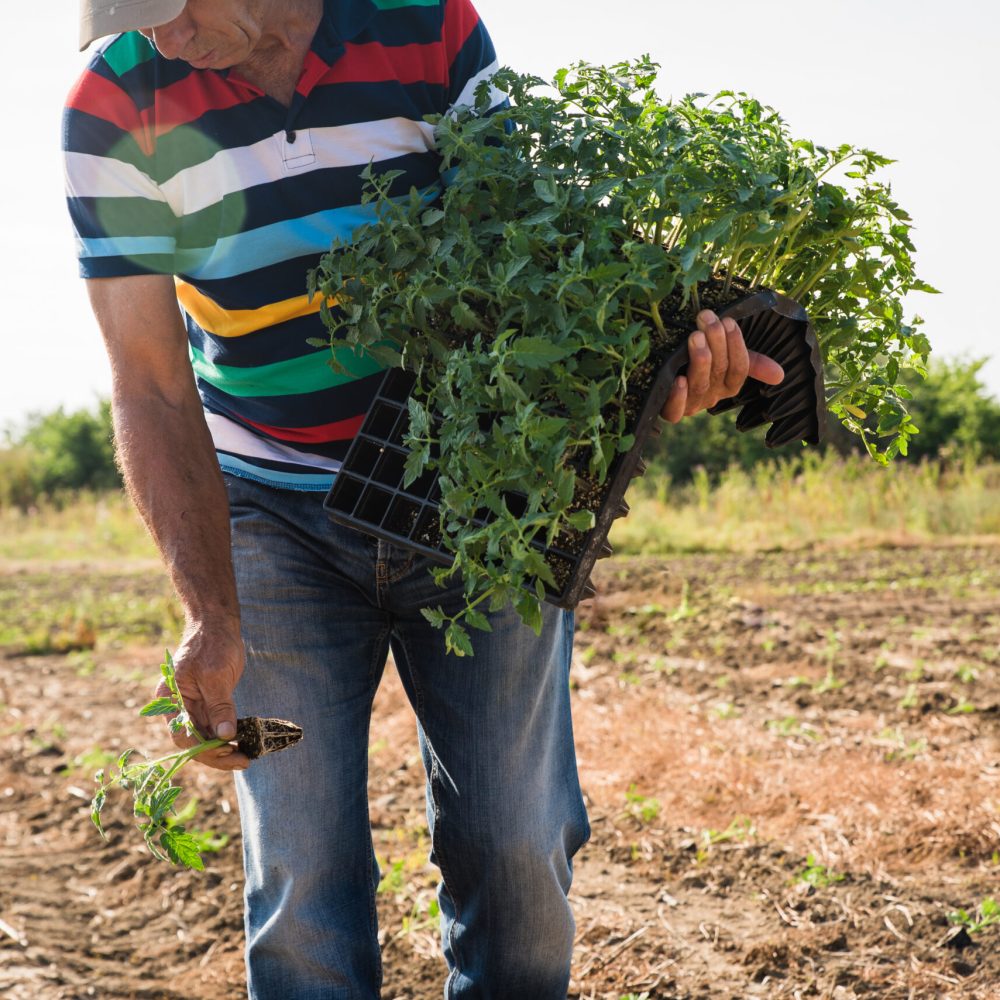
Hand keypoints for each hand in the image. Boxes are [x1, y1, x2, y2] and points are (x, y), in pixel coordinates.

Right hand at [154, 620, 249, 771]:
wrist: (217, 625)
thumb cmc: (213, 645)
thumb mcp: (216, 676)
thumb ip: (219, 707)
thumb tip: (225, 735)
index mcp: (171, 698)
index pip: (182, 735)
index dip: (204, 749)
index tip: (229, 752)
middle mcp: (177, 706)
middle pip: (193, 741)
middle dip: (217, 754)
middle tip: (244, 760)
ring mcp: (192, 706)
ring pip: (204, 736)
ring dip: (223, 749)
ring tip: (246, 757)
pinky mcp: (206, 703)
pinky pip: (213, 726)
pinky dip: (226, 735)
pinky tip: (242, 743)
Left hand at [660, 309, 784, 423]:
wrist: (659, 381)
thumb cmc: (698, 365)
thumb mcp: (725, 359)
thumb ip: (752, 363)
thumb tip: (781, 375)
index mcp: (728, 385)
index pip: (740, 368)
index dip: (737, 346)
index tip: (729, 321)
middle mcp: (712, 397)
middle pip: (720, 371)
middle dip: (716, 343)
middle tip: (708, 319)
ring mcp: (691, 405)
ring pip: (700, 386)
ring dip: (700, 361)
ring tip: (695, 337)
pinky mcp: (668, 411)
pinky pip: (675, 411)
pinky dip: (678, 396)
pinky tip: (678, 379)